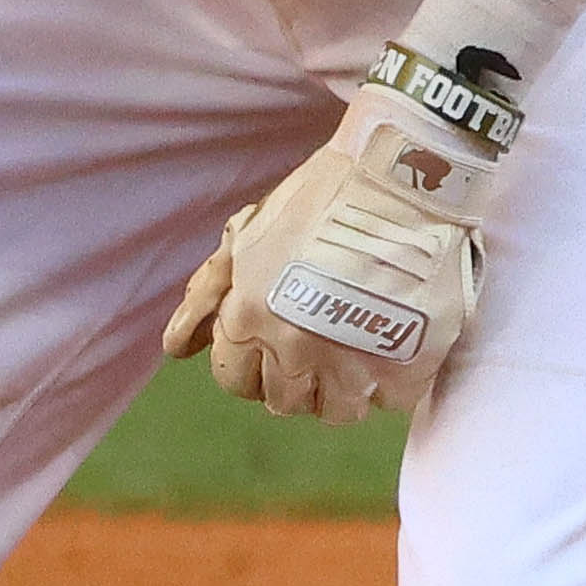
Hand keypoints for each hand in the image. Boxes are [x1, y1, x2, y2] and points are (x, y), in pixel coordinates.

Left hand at [163, 41, 514, 419]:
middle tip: (320, 338)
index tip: (276, 339)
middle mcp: (294, 349)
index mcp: (250, 317)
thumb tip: (177, 349)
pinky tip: (395, 344)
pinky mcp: (407, 366)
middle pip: (284, 401)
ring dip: (343, 386)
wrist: (406, 173)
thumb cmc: (321, 195)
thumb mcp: (248, 234)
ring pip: (336, 412)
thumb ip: (207, 294)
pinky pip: (390, 402)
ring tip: (358, 348)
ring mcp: (353, 363)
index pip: (234, 380)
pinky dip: (392, 381)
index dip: (253, 362)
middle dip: (295, 374)